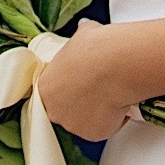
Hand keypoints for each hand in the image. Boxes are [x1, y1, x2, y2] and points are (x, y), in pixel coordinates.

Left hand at [37, 21, 131, 141]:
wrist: (115, 64)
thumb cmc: (96, 48)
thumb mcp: (82, 35)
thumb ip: (78, 40)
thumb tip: (85, 30)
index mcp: (45, 86)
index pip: (52, 91)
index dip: (68, 86)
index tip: (81, 80)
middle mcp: (54, 109)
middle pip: (65, 110)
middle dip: (80, 102)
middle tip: (97, 87)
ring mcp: (73, 125)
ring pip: (84, 121)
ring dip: (95, 112)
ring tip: (110, 93)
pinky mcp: (92, 135)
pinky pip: (103, 129)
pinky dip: (112, 120)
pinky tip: (119, 103)